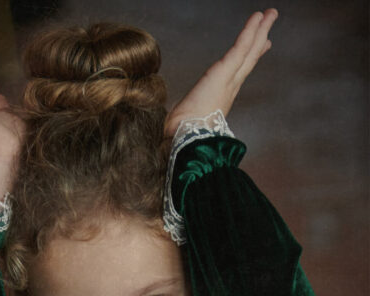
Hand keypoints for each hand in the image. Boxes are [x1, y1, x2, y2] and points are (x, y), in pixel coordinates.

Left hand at [165, 9, 277, 136]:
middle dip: (260, 40)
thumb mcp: (186, 120)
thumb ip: (184, 118)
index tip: (263, 46)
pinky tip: (258, 17)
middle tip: (270, 22)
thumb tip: (169, 128)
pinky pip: (241, 47)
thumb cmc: (182, 134)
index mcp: (222, 97)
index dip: (251, 57)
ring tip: (271, 12)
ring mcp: (230, 80)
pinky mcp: (225, 72)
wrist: (187, 137)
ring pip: (249, 50)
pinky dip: (250, 31)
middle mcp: (230, 88)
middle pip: (249, 58)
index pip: (239, 72)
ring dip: (260, 30)